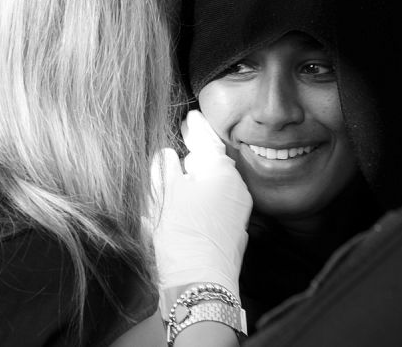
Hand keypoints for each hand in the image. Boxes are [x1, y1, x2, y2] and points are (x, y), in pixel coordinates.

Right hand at [151, 110, 252, 298]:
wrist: (200, 285)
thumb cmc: (183, 235)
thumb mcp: (166, 192)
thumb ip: (166, 167)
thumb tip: (167, 154)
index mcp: (224, 173)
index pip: (208, 142)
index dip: (196, 129)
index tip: (191, 116)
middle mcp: (236, 192)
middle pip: (212, 165)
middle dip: (196, 153)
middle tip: (184, 136)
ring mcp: (235, 216)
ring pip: (212, 188)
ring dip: (194, 180)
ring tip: (177, 171)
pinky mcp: (229, 237)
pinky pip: (211, 209)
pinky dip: (197, 202)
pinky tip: (182, 204)